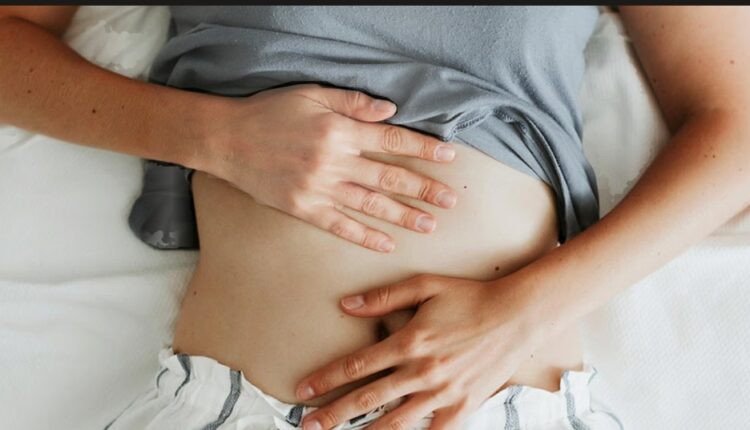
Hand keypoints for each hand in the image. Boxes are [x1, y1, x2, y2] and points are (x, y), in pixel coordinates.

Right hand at [204, 83, 457, 252]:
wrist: (227, 140)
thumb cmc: (270, 112)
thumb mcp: (311, 94)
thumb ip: (353, 102)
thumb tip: (391, 110)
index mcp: (339, 131)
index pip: (392, 141)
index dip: (423, 149)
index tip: (449, 158)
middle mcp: (334, 162)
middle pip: (389, 178)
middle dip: (424, 190)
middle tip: (451, 201)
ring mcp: (319, 189)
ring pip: (371, 205)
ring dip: (403, 216)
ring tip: (430, 225)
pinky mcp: (304, 209)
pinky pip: (340, 226)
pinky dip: (365, 236)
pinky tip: (387, 243)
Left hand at [295, 274, 546, 429]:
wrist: (517, 316)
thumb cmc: (470, 297)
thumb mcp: (426, 285)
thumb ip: (384, 296)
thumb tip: (347, 305)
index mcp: (410, 341)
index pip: (357, 365)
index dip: (326, 379)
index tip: (302, 391)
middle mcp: (422, 371)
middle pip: (367, 400)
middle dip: (333, 414)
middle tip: (306, 425)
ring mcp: (443, 393)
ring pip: (393, 422)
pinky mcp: (463, 407)